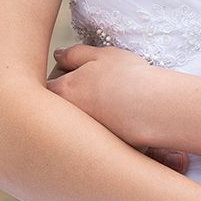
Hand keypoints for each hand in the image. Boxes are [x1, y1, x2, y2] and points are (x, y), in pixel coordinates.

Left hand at [47, 43, 164, 144]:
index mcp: (61, 92)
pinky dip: (101, 123)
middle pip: (58, 104)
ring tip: (109, 98)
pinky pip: (91, 134)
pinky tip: (118, 114)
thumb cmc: (126, 78)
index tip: (80, 68)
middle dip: (72, 94)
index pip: (48, 82)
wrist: (152, 109)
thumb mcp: (100, 54)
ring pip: (76, 120)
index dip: (63, 72)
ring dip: (87, 109)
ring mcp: (80, 134)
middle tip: (94, 84)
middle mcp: (65, 117)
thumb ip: (73, 53)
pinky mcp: (97, 147)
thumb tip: (58, 55)